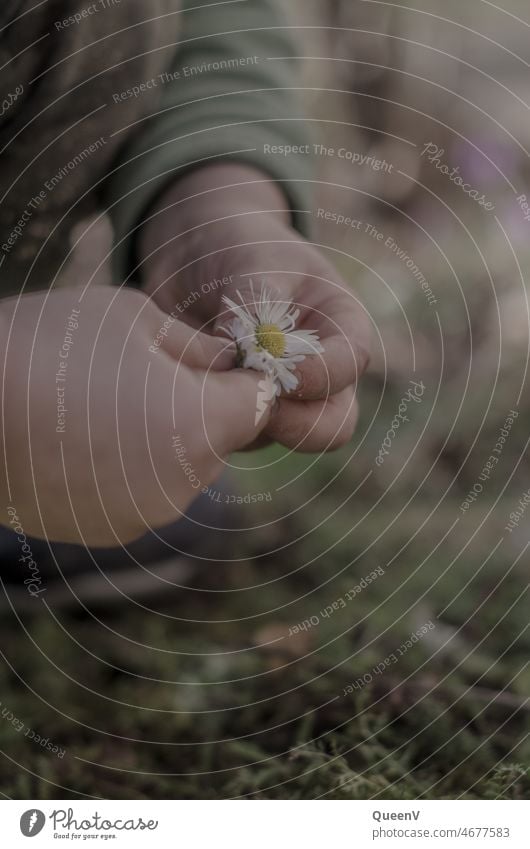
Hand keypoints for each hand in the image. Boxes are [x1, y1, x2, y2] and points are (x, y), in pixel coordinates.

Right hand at [0, 285, 269, 545]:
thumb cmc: (46, 349)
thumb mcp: (131, 318)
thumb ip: (194, 344)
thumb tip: (226, 362)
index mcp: (204, 425)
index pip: (261, 402)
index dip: (243, 376)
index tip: (215, 359)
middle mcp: (185, 484)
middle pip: (221, 439)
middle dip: (199, 405)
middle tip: (141, 371)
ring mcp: (145, 515)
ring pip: (180, 467)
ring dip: (161, 439)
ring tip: (99, 403)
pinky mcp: (107, 531)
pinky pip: (142, 492)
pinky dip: (127, 469)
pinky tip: (78, 437)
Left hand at [140, 164, 370, 450]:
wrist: (193, 259)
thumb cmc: (238, 246)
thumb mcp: (253, 259)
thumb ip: (258, 305)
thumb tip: (246, 358)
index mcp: (339, 325)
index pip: (352, 361)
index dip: (325, 374)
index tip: (285, 371)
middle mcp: (319, 371)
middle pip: (333, 423)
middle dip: (298, 425)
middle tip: (253, 407)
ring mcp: (280, 399)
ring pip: (278, 436)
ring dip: (244, 421)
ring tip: (202, 382)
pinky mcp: (239, 414)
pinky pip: (231, 435)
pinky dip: (210, 421)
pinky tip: (179, 387)